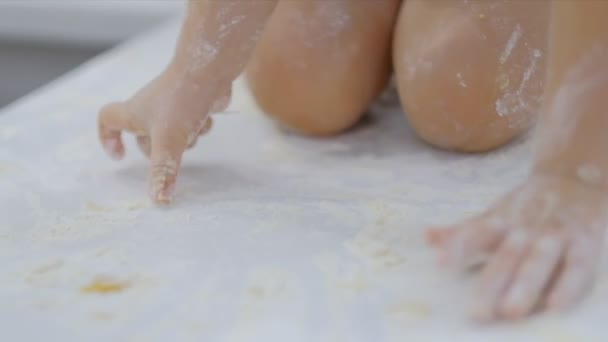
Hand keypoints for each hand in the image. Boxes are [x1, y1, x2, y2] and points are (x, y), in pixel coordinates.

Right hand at [98, 67, 230, 203]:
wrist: (210, 69)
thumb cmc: (180, 102)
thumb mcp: (168, 141)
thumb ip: (163, 171)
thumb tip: (159, 201)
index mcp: (133, 113)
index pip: (107, 120)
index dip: (107, 138)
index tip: (119, 156)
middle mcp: (150, 109)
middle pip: (146, 139)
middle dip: (161, 149)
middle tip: (173, 147)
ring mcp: (172, 106)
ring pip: (173, 136)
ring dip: (186, 139)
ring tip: (192, 128)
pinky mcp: (192, 104)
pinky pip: (191, 125)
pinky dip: (200, 126)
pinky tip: (207, 118)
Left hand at [427, 174, 607, 320]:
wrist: (574, 178)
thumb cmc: (524, 206)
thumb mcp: (493, 214)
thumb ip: (462, 231)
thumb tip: (426, 238)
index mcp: (500, 219)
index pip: (475, 232)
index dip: (458, 247)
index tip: (441, 265)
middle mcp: (525, 227)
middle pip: (506, 255)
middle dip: (491, 283)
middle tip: (476, 313)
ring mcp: (554, 234)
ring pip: (539, 260)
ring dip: (525, 285)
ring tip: (510, 312)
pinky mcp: (583, 242)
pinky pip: (577, 266)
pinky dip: (568, 285)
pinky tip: (555, 306)